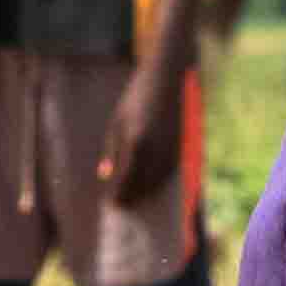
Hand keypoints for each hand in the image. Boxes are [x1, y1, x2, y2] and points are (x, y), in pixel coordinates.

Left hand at [104, 61, 191, 201]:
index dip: (119, 195)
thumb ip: (112, 151)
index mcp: (136, 144)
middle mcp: (155, 150)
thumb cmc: (137, 97)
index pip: (126, 180)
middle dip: (132, 198)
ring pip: (158, 182)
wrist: (167, 78)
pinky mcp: (180, 146)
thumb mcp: (118, 121)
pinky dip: (158, 183)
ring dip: (146, 193)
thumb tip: (105, 175)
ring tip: (134, 200)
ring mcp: (170, 149)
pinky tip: (150, 185)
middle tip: (120, 206)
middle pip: (143, 185)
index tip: (111, 204)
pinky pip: (169, 173)